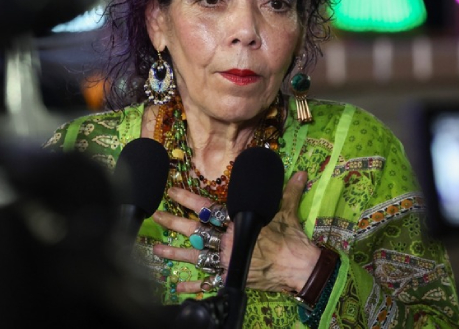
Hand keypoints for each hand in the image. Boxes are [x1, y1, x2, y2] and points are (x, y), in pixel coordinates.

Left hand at [151, 171, 320, 294]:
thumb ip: (289, 191)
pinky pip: (208, 282)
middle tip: (157, 216)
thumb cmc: (292, 239)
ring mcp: (227, 262)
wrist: (299, 268)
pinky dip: (193, 284)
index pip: (209, 207)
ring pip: (196, 256)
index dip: (190, 199)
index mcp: (238, 223)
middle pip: (196, 231)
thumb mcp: (288, 211)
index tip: (173, 192)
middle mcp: (228, 242)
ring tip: (157, 249)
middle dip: (174, 223)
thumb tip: (301, 174)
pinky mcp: (231, 278)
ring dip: (175, 253)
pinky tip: (178, 284)